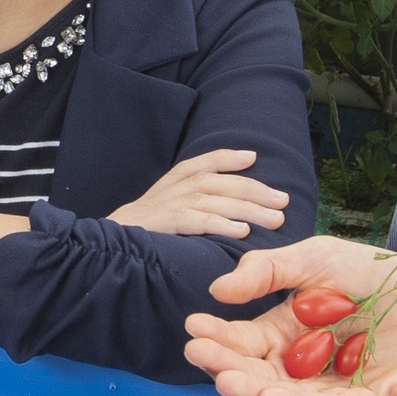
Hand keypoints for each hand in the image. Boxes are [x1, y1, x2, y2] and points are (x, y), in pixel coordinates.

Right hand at [108, 148, 289, 239]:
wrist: (112, 238)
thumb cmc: (148, 223)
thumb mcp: (170, 199)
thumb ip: (197, 192)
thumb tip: (233, 197)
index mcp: (179, 176)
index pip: (208, 160)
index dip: (231, 157)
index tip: (254, 157)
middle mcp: (178, 185)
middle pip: (223, 182)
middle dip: (257, 190)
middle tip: (283, 201)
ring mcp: (172, 203)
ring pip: (217, 200)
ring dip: (249, 209)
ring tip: (275, 219)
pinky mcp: (167, 223)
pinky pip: (199, 221)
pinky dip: (221, 224)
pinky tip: (242, 231)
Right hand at [181, 235, 396, 395]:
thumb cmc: (386, 287)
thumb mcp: (323, 261)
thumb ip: (273, 270)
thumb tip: (220, 289)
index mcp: (291, 338)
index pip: (247, 343)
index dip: (219, 338)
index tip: (193, 327)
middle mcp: (305, 376)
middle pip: (259, 377)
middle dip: (227, 368)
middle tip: (199, 354)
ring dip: (255, 393)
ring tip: (228, 381)